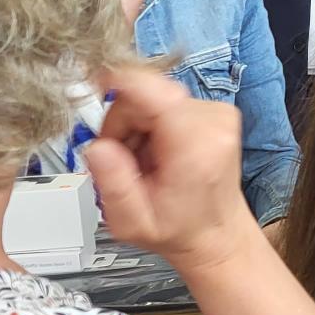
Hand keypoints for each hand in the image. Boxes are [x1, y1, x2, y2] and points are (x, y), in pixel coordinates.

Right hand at [81, 65, 259, 274]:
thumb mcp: (132, 222)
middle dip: (122, 124)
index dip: (121, 81)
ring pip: (153, 97)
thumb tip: (99, 147)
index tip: (95, 82)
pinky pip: (166, 103)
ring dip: (137, 127)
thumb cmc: (180, 228)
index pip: (156, 92)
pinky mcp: (215, 112)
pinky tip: (159, 153)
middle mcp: (214, 124)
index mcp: (195, 148)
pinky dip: (153, 125)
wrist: (214, 233)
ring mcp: (218, 115)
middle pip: (145, 95)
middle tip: (126, 161)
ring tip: (145, 162)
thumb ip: (113, 184)